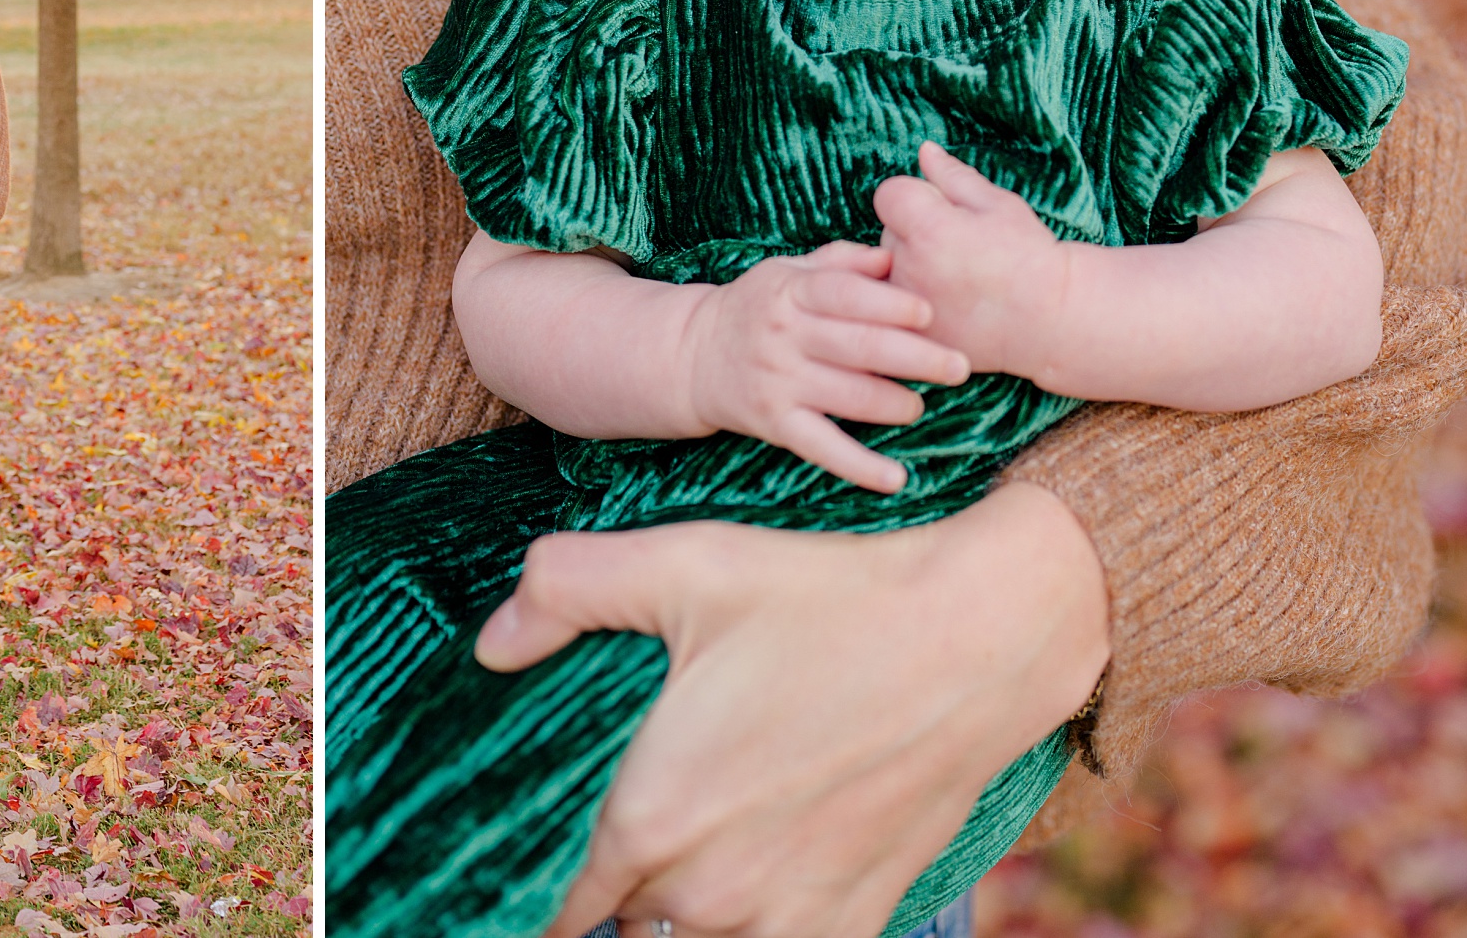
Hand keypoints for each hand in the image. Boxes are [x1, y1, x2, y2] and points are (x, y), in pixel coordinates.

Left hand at [474, 483, 1109, 937]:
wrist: (978, 638)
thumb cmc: (824, 598)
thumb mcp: (680, 565)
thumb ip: (563, 590)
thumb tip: (488, 645)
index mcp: (654, 818)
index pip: (559, 905)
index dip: (533, 897)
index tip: (518, 875)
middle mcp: (712, 891)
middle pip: (624, 930)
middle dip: (606, 903)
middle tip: (598, 862)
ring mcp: (788, 917)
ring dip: (672, 924)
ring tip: (661, 882)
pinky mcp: (854, 920)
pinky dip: (749, 935)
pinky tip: (737, 898)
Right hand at [688, 242, 965, 492]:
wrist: (694, 355)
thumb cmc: (759, 307)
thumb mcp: (789, 272)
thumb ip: (842, 262)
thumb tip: (893, 254)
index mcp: (791, 292)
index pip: (845, 295)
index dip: (891, 304)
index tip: (931, 312)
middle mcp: (783, 335)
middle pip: (860, 348)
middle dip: (916, 358)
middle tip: (959, 367)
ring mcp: (778, 381)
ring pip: (850, 398)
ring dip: (896, 404)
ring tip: (919, 405)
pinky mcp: (774, 423)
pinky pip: (823, 448)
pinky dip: (860, 467)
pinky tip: (896, 478)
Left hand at [873, 144, 1067, 378]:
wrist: (1050, 321)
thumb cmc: (1029, 257)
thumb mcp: (999, 205)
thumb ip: (953, 176)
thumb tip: (924, 150)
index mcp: (929, 229)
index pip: (890, 194)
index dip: (917, 198)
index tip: (945, 213)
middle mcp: (909, 268)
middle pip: (887, 232)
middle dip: (914, 234)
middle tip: (959, 253)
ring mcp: (906, 306)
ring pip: (887, 271)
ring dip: (908, 269)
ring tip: (953, 280)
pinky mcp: (908, 334)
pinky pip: (892, 306)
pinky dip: (909, 303)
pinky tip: (945, 304)